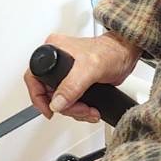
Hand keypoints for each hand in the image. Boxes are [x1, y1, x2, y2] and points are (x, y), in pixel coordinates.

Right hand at [24, 32, 139, 122]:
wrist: (127, 55)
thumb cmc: (112, 52)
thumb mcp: (90, 68)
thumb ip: (72, 85)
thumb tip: (57, 102)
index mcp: (54, 50)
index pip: (34, 76)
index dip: (38, 96)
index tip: (49, 110)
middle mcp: (58, 61)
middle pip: (48, 93)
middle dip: (65, 106)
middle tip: (80, 109)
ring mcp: (66, 73)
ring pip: (59, 100)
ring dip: (74, 111)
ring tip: (89, 110)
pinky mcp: (76, 82)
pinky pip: (70, 101)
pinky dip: (79, 109)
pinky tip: (89, 109)